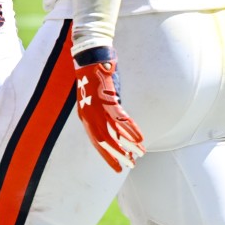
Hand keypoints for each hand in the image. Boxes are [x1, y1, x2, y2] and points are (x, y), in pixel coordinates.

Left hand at [73, 48, 144, 172]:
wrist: (89, 58)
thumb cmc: (94, 78)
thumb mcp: (96, 100)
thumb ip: (104, 114)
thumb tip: (117, 126)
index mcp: (84, 117)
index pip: (96, 142)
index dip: (107, 155)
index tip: (117, 166)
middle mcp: (89, 115)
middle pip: (104, 141)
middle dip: (118, 155)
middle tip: (130, 166)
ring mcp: (98, 108)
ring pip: (113, 133)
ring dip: (128, 145)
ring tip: (139, 154)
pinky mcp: (107, 99)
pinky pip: (121, 119)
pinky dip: (131, 129)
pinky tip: (140, 138)